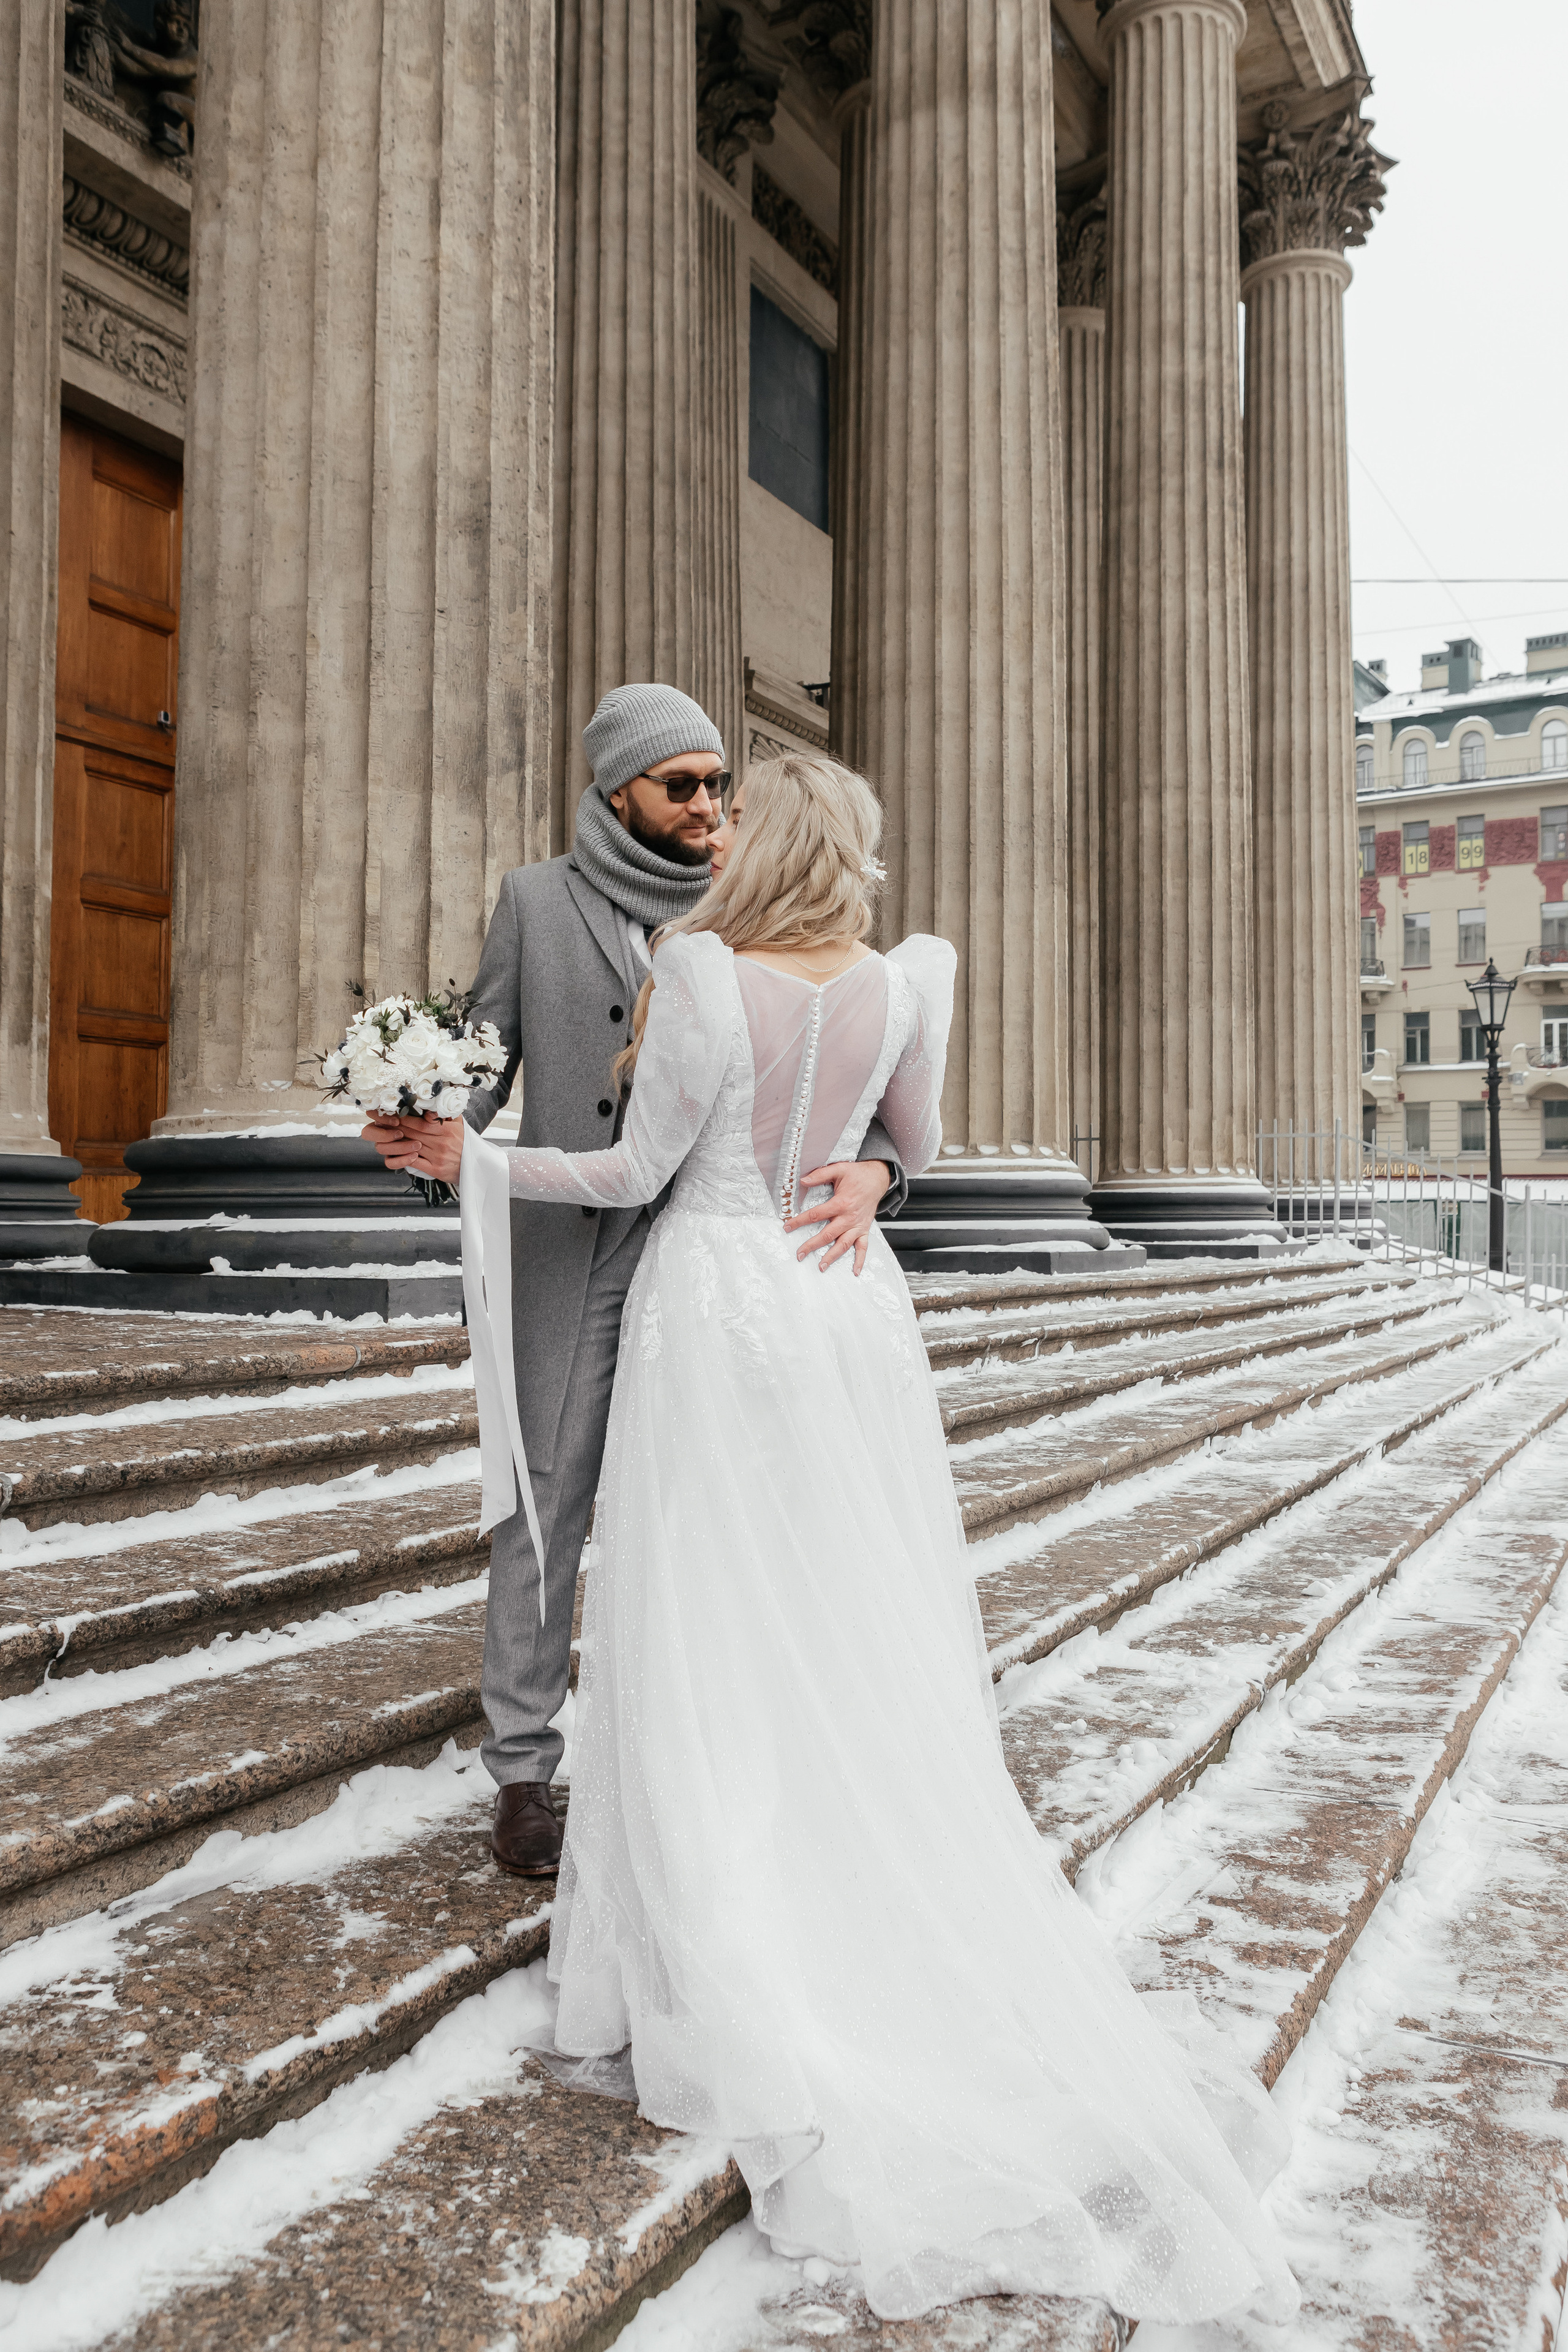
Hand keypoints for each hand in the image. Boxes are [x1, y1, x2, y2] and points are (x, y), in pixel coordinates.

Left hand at [361, 1111, 465, 1187]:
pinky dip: (404, 1157)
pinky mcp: (436, 1170)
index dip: (404, 1116)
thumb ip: (448, 1114)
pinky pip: (416, 1162)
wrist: (479, 1168)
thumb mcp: (461, 1126)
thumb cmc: (467, 1145)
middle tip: (378, 1118)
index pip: (421, 1121)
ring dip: (396, 1140)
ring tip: (382, 1134)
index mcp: (447, 1130)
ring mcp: (438, 1157)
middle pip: (413, 1132)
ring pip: (412, 1146)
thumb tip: (432, 1105)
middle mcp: (442, 1142)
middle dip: (394, 1125)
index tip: (390, 1111)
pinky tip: (395, 1152)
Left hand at [784, 1160, 891, 1276]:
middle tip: (799, 1254)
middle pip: (828, 1234)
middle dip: (812, 1245)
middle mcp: (849, 1217)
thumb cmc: (858, 1174)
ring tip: (821, 1266)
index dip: (800, 1221)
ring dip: (832, 1256)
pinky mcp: (864, 1229)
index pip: (816, 1215)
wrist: (878, 1178)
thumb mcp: (838, 1169)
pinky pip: (863, 1247)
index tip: (788, 1226)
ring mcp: (858, 1225)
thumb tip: (803, 1180)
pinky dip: (860, 1260)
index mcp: (841, 1203)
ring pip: (843, 1244)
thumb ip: (820, 1175)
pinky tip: (854, 1271)